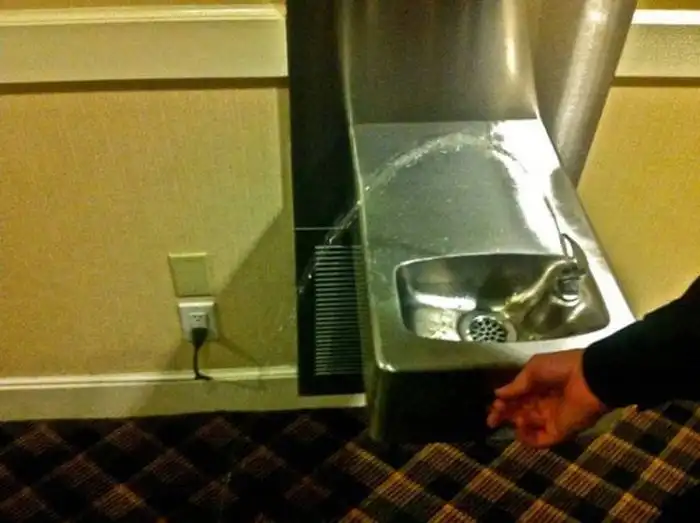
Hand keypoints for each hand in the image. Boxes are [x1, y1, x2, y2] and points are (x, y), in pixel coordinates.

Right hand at [487, 349, 605, 447]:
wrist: (589, 379)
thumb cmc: (561, 368)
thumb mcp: (533, 369)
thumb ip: (516, 385)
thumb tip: (497, 394)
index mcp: (538, 386)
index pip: (517, 397)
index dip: (504, 402)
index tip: (493, 405)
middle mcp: (544, 403)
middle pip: (519, 412)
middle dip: (505, 415)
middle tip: (492, 419)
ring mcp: (551, 419)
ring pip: (528, 426)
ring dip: (517, 423)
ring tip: (514, 418)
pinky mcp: (559, 432)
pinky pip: (540, 440)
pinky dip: (527, 438)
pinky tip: (519, 429)